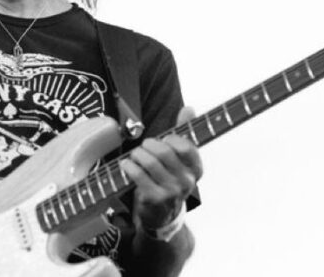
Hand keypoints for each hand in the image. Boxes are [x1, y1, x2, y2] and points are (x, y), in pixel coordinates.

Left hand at [120, 106, 202, 230]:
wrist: (163, 214)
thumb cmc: (171, 178)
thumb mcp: (181, 159)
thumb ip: (185, 132)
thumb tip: (189, 108)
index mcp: (196, 169)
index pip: (186, 146)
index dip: (170, 139)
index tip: (164, 140)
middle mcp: (187, 181)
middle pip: (164, 151)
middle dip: (149, 144)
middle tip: (144, 146)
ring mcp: (171, 191)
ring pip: (149, 161)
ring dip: (137, 154)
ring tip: (135, 155)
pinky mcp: (154, 199)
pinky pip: (138, 174)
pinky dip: (129, 166)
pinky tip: (126, 164)